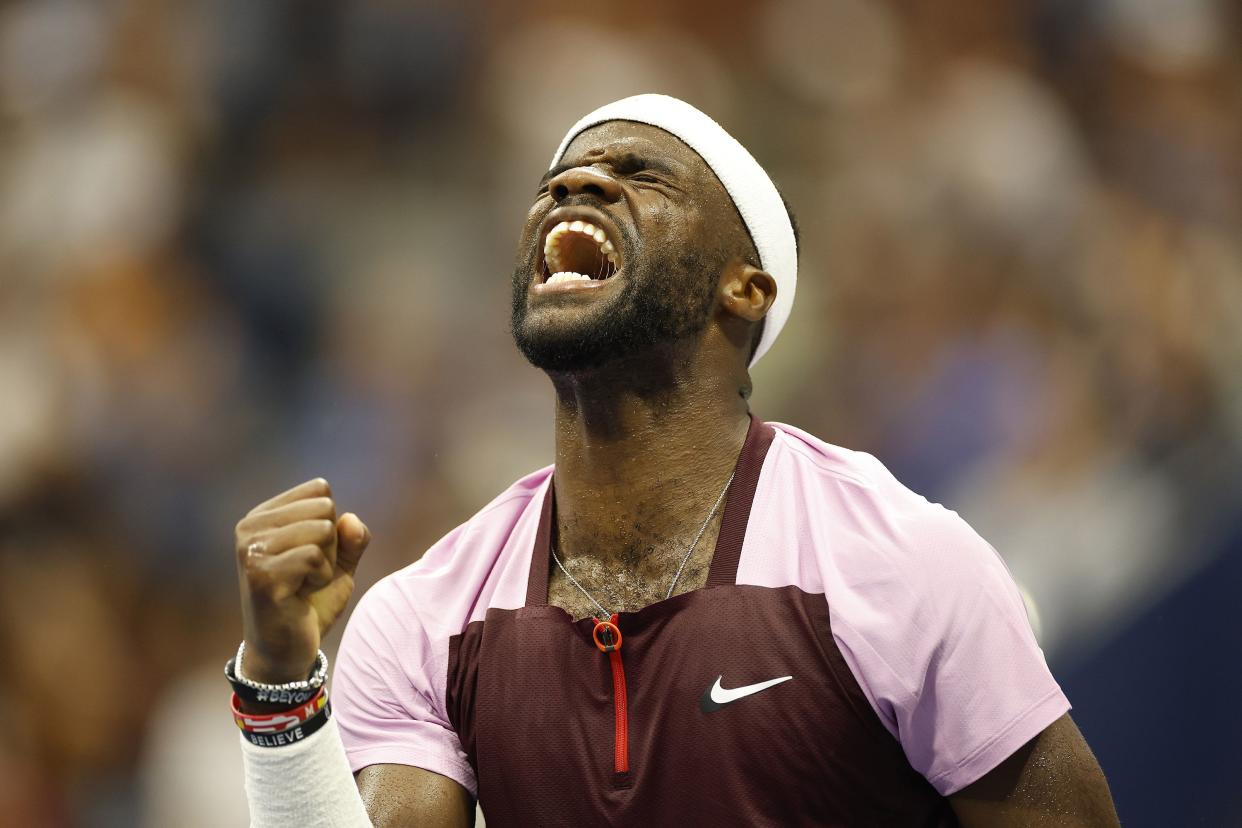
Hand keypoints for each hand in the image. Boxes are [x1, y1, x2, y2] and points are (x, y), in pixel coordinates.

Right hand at [234, 478, 369, 684]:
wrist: (287, 651)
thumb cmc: (311, 602)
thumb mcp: (340, 564)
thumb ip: (352, 537)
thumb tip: (350, 519)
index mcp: (263, 516)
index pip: (320, 490)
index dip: (331, 525)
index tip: (310, 556)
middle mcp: (250, 527)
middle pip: (324, 507)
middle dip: (330, 545)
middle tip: (306, 575)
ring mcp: (251, 550)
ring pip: (321, 530)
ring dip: (325, 563)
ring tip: (302, 585)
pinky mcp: (260, 574)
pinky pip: (315, 557)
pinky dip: (320, 578)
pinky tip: (300, 595)